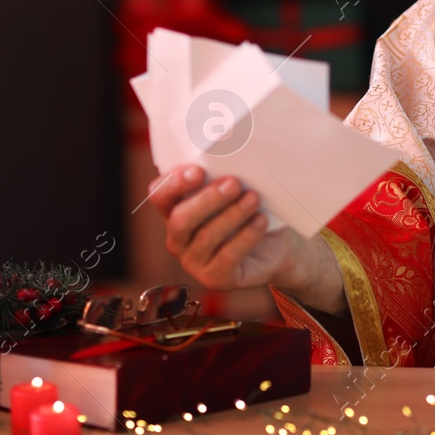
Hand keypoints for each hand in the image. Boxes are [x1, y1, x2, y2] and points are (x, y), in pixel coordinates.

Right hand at [148, 166, 305, 290]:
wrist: (275, 246)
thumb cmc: (249, 210)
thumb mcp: (235, 191)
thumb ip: (222, 176)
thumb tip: (230, 155)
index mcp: (175, 210)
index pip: (160, 195)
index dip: (174, 183)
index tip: (198, 170)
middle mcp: (178, 238)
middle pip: (181, 219)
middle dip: (208, 199)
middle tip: (234, 183)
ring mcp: (194, 262)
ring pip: (207, 237)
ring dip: (232, 214)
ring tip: (254, 199)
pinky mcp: (215, 279)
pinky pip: (228, 257)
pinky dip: (246, 236)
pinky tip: (260, 221)